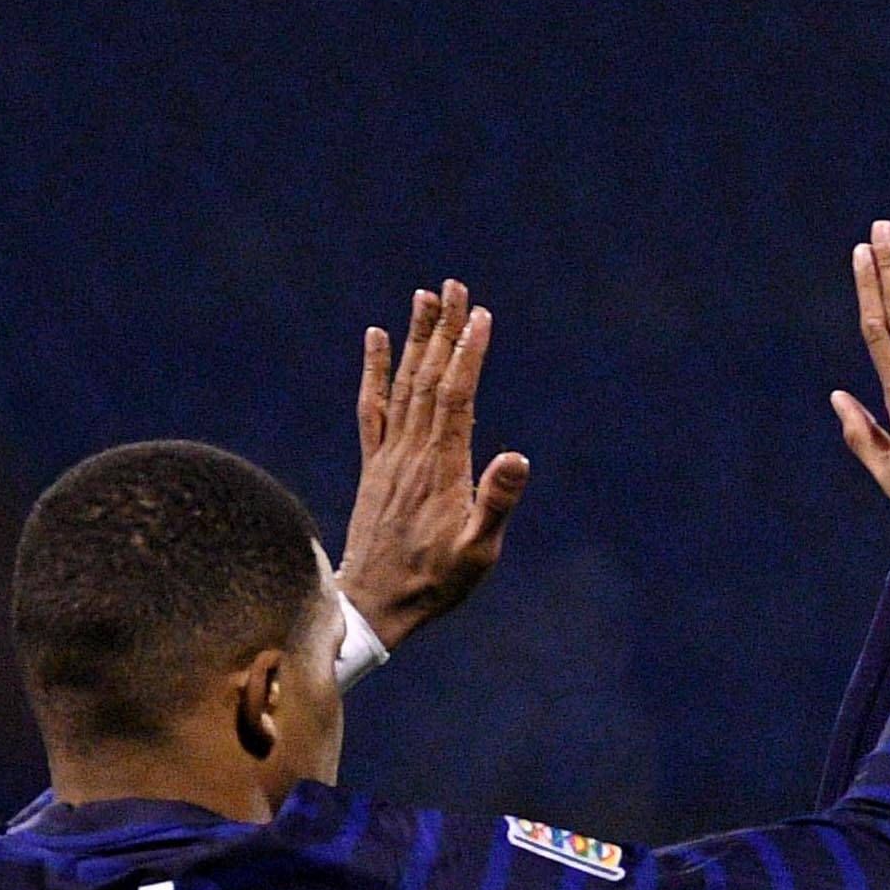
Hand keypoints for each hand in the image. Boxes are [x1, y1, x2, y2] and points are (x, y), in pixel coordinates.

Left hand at [340, 282, 528, 644]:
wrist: (374, 604)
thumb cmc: (436, 583)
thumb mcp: (478, 552)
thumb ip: (495, 504)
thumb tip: (517, 457)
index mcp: (441, 468)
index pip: (456, 397)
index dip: (468, 354)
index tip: (480, 316)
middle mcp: (411, 453)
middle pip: (429, 378)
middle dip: (443, 330)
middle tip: (454, 286)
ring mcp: (390, 456)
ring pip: (403, 385)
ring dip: (415, 339)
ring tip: (424, 296)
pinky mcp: (375, 466)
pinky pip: (372, 409)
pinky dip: (375, 372)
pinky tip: (377, 339)